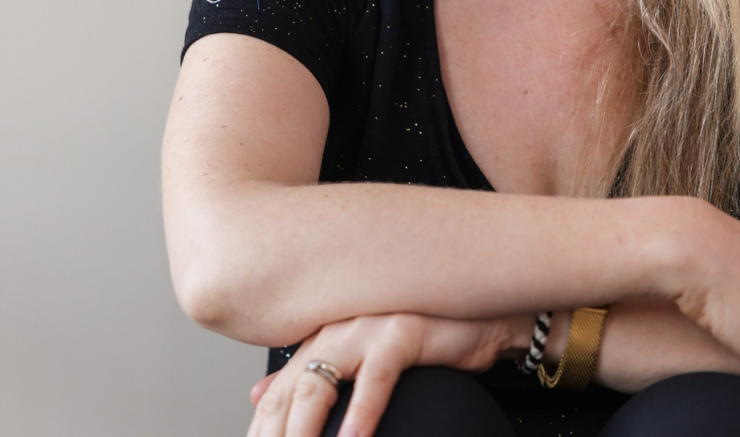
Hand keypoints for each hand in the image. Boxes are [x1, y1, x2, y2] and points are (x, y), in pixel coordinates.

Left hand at [245, 313, 521, 436]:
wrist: (480, 314)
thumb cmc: (423, 338)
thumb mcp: (360, 360)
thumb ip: (312, 375)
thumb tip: (258, 396)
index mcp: (322, 339)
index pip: (275, 396)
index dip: (261, 433)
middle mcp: (336, 330)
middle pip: (287, 394)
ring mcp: (366, 328)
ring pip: (318, 385)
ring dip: (302, 433)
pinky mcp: (402, 331)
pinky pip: (375, 377)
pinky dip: (360, 412)